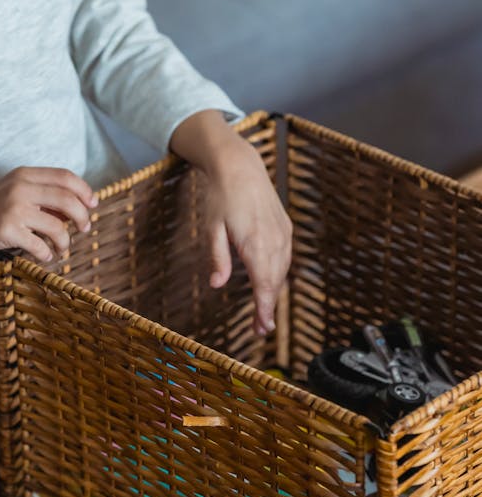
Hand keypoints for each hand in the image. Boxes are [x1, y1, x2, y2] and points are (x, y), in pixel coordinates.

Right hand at [0, 166, 96, 262]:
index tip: (93, 204)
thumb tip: (76, 208)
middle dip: (83, 216)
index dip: (84, 190)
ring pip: (57, 226)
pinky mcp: (6, 230)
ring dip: (65, 241)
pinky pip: (39, 245)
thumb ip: (42, 195)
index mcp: (25, 174)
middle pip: (67, 199)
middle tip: (85, 228)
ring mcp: (13, 209)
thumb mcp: (15, 191)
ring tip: (62, 248)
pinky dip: (48, 254)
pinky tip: (45, 256)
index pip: (65, 176)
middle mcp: (20, 187)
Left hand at [203, 135, 291, 336]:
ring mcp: (282, 233)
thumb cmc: (222, 196)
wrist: (240, 166)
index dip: (264, 309)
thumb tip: (217, 284)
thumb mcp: (212, 228)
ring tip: (264, 313)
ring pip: (282, 271)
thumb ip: (218, 258)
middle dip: (269, 308)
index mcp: (255, 243)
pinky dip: (278, 274)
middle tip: (260, 330)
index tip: (263, 328)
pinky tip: (270, 283)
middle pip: (275, 283)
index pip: (264, 285)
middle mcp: (274, 240)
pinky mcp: (285, 228)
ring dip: (274, 292)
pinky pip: (284, 258)